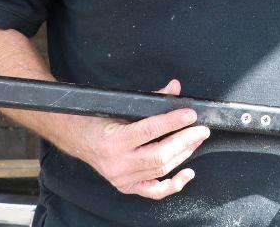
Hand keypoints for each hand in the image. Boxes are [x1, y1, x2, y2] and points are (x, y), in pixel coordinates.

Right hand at [74, 79, 209, 199]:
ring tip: (196, 140)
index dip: (173, 121)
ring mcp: (122, 178)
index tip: (190, 114)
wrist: (78, 138)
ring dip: (183, 154)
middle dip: (185, 141)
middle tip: (201, 129)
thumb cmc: (99, 120)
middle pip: (159, 154)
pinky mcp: (126, 186)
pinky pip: (154, 190)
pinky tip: (188, 173)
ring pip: (161, 169)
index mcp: (112, 141)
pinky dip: (173, 184)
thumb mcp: (121, 107)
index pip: (149, 130)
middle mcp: (116, 163)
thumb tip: (175, 88)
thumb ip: (150, 100)